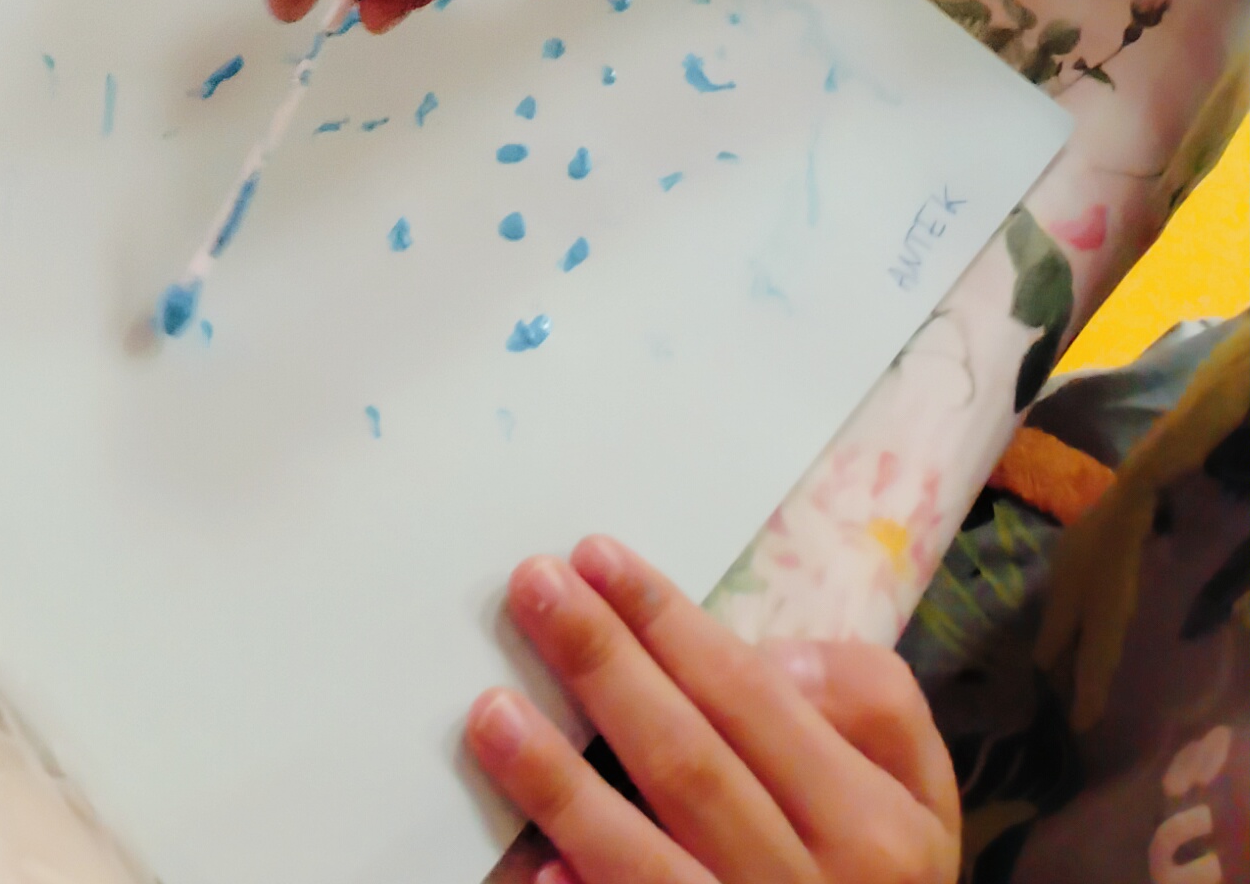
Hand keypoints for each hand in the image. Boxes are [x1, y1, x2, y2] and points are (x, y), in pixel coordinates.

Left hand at [473, 540, 956, 883]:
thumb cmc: (883, 870)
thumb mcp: (918, 791)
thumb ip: (868, 705)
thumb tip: (770, 654)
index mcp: (874, 826)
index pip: (753, 697)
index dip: (670, 624)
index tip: (596, 557)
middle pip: (689, 764)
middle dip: (604, 668)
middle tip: (533, 588)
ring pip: (647, 863)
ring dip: (562, 788)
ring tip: (491, 713)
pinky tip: (535, 870)